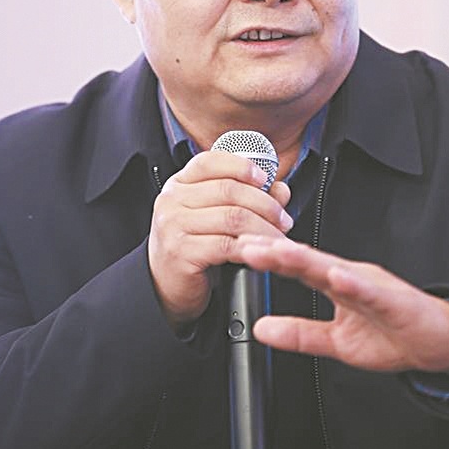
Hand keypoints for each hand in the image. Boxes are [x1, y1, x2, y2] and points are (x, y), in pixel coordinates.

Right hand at [148, 151, 292, 328]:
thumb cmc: (193, 248)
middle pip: (229, 189)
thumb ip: (248, 198)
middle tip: (283, 219)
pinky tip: (261, 252)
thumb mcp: (217, 217)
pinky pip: (226, 245)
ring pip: (233, 217)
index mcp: (179, 184)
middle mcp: (172, 200)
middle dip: (265, 204)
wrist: (166, 287)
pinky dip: (251, 248)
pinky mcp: (181, 252)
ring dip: (264, 228)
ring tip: (278, 237)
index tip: (266, 178)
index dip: (242, 166)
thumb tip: (280, 189)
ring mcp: (173, 225)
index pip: (210, 161)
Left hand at [233, 236, 448, 379]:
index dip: (268, 259)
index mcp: (336, 283)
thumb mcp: (335, 341)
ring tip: (277, 253)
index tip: (238, 251)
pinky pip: (371, 291)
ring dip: (306, 260)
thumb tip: (261, 329)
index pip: (296, 267)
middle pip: (308, 260)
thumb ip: (299, 334)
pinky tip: (337, 276)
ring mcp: (372, 285)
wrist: (437, 342)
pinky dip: (354, 282)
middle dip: (276, 252)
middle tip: (245, 244)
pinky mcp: (394, 300)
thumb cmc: (391, 334)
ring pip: (334, 268)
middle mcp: (350, 276)